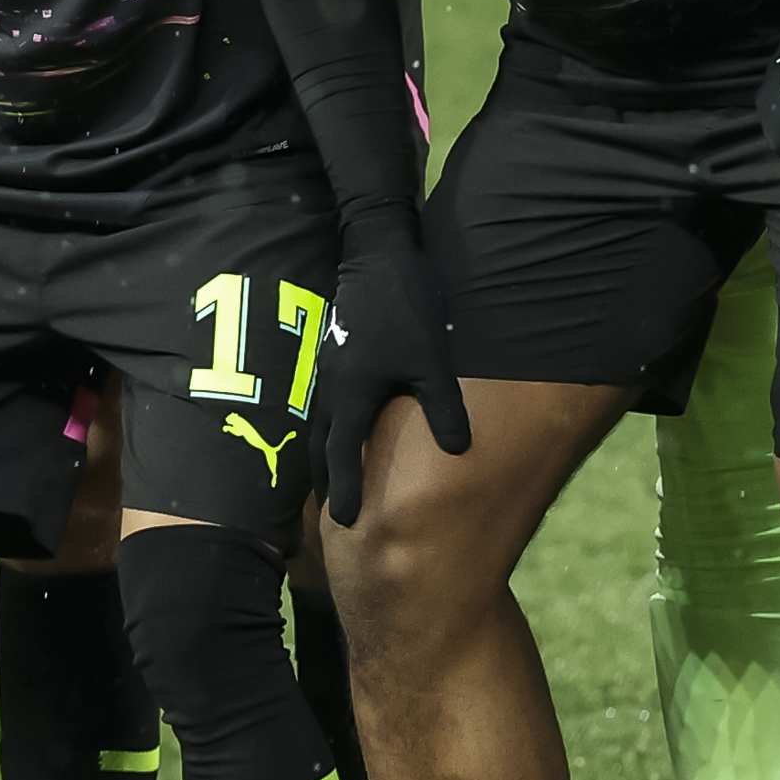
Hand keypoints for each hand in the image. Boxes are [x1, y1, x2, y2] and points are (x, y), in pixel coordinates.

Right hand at [310, 213, 462, 530]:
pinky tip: (344, 434)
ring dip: (324, 458)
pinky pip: (327, 407)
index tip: (344, 522)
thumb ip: (441, 407)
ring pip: (320, 427)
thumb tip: (458, 450)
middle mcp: (332, 390)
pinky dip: (329, 431)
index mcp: (351, 396)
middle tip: (330, 518)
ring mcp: (329, 373)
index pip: (342, 455)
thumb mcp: (431, 361)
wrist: (379, 257)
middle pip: (320, 448)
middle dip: (325, 482)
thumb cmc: (406, 309)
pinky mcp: (336, 357)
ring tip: (331, 484)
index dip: (344, 489)